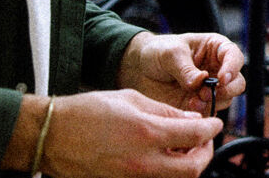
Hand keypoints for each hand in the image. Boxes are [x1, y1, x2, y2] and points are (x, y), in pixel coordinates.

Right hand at [40, 89, 222, 177]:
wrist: (53, 135)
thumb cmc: (87, 112)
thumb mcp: (131, 99)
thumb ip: (165, 112)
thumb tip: (191, 121)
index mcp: (147, 132)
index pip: (195, 136)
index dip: (211, 129)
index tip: (215, 123)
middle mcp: (143, 161)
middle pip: (193, 169)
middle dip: (205, 154)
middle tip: (204, 140)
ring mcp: (133, 177)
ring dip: (187, 164)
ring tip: (183, 147)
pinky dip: (167, 170)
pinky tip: (163, 155)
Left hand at [117, 32, 245, 113]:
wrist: (140, 70)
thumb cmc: (159, 52)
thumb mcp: (170, 53)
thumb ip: (186, 68)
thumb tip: (201, 82)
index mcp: (215, 49)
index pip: (234, 56)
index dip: (232, 68)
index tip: (222, 79)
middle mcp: (218, 69)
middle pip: (237, 83)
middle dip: (226, 90)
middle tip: (206, 93)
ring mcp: (210, 89)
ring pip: (226, 100)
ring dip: (212, 103)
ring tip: (192, 101)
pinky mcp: (201, 105)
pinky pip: (210, 113)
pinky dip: (203, 113)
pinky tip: (189, 108)